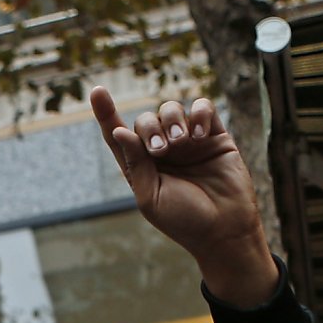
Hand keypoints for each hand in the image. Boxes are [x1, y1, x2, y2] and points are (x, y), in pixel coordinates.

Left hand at [90, 87, 274, 305]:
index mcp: (141, 167)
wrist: (224, 230)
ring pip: (171, 109)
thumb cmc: (184, 221)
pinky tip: (200, 134)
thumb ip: (135, 164)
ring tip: (182, 142)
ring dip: (172, 120)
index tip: (97, 92)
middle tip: (161, 150)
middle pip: (145, 120)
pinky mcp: (214, 136)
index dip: (106, 113)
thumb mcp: (150, 197)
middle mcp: (163, 151)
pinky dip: (199, 113)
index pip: (119, 135)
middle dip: (149, 128)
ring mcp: (188, 141)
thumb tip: (118, 130)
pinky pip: (203, 107)